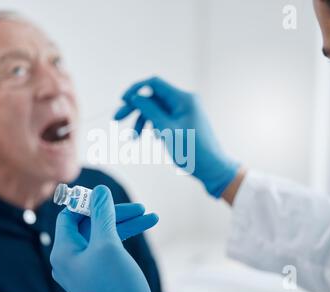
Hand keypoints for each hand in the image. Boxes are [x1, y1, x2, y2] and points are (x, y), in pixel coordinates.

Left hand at [50, 185, 155, 291]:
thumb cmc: (116, 286)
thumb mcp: (108, 245)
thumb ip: (102, 214)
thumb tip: (99, 190)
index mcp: (64, 251)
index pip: (70, 216)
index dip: (88, 203)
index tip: (109, 196)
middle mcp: (72, 259)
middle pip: (91, 224)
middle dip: (116, 214)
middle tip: (140, 208)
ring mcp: (87, 267)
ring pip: (105, 235)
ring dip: (126, 223)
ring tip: (151, 216)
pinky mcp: (101, 273)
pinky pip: (111, 248)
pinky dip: (126, 236)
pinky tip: (144, 227)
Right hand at [114, 76, 239, 197]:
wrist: (213, 169)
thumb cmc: (193, 151)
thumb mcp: (167, 130)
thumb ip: (150, 111)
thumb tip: (135, 96)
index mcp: (183, 99)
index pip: (153, 84)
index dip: (135, 89)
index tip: (122, 101)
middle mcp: (183, 101)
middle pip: (152, 98)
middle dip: (134, 108)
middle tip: (116, 119)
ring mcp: (183, 112)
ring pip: (154, 110)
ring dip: (141, 121)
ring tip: (133, 139)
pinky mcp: (182, 122)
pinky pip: (162, 119)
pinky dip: (152, 127)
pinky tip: (152, 138)